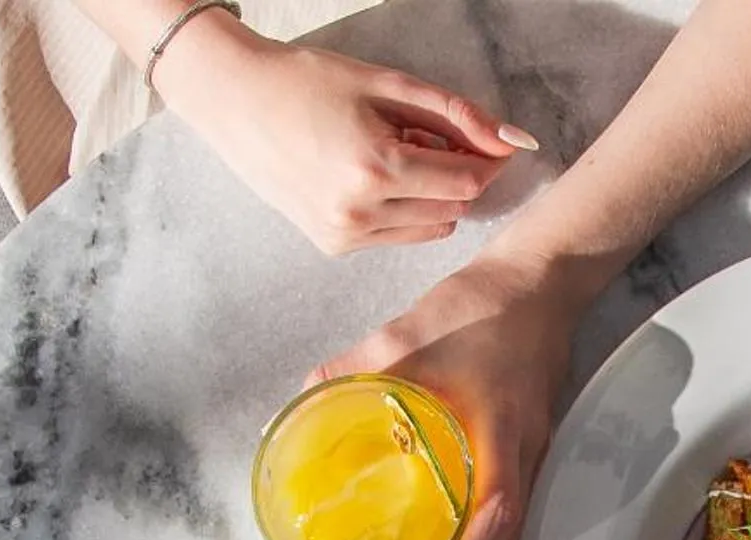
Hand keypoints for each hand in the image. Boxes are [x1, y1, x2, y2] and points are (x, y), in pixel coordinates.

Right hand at [153, 17, 534, 254]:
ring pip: (430, 225)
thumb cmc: (309, 82)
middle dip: (456, 173)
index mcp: (377, 168)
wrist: (236, 101)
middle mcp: (361, 213)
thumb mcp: (388, 85)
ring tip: (395, 153)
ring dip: (431, 193)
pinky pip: (397, 235)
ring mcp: (345, 235)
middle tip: (425, 136)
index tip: (490, 141)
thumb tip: (514, 141)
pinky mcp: (334, 245)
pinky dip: (403, 209)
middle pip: (453, 206)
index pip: (467, 181)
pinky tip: (372, 176)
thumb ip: (456, 114)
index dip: (487, 161)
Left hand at [310, 250, 590, 539]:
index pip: (495, 515)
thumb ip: (346, 370)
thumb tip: (294, 406)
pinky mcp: (533, 450)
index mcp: (498, 433)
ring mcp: (535, 455)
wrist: (538, 282)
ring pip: (516, 536)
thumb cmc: (476, 309)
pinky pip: (518, 514)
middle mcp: (525, 455)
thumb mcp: (401, 335)